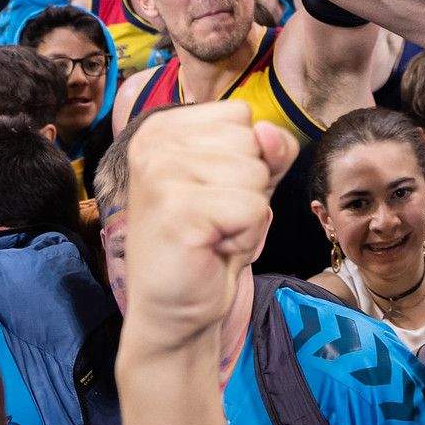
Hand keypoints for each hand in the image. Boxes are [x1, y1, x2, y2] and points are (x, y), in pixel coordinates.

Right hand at [117, 102, 297, 360]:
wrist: (174, 309)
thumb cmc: (210, 242)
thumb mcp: (249, 182)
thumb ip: (268, 149)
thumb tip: (270, 133)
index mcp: (163, 126)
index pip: (241, 115)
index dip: (246, 158)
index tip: (215, 192)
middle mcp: (154, 142)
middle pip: (251, 141)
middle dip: (250, 186)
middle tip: (214, 219)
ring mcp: (160, 174)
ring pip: (255, 174)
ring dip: (249, 214)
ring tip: (213, 233)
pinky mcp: (176, 210)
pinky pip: (254, 209)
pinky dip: (246, 237)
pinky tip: (213, 249)